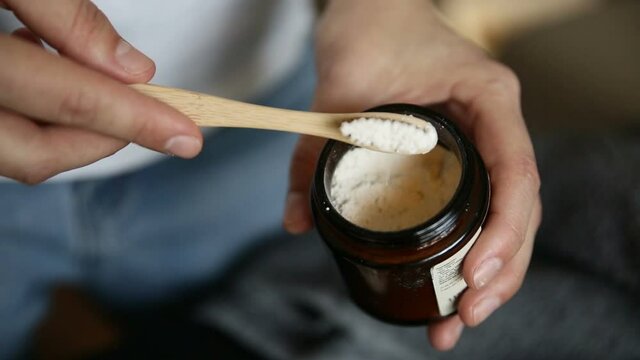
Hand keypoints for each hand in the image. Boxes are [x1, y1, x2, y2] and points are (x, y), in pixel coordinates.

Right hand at [0, 0, 201, 183]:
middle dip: (106, 138)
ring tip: (83, 72)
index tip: (186, 134)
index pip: (70, 102)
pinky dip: (35, 117)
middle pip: (39, 154)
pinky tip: (38, 68)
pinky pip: (4, 137)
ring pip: (20, 153)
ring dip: (68, 127)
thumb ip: (67, 19)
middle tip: (151, 117)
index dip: (136, 119)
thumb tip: (132, 68)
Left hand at [284, 0, 541, 350]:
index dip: (503, 229)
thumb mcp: (339, 86)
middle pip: (520, 207)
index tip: (475, 273)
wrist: (374, 6)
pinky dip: (472, 245)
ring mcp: (484, 139)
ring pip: (506, 213)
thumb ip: (314, 152)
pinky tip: (455, 281)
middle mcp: (495, 123)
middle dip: (500, 269)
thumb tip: (298, 221)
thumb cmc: (369, 28)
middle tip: (465, 317)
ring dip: (491, 269)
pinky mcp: (462, 153)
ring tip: (460, 317)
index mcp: (486, 99)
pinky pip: (481, 204)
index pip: (514, 171)